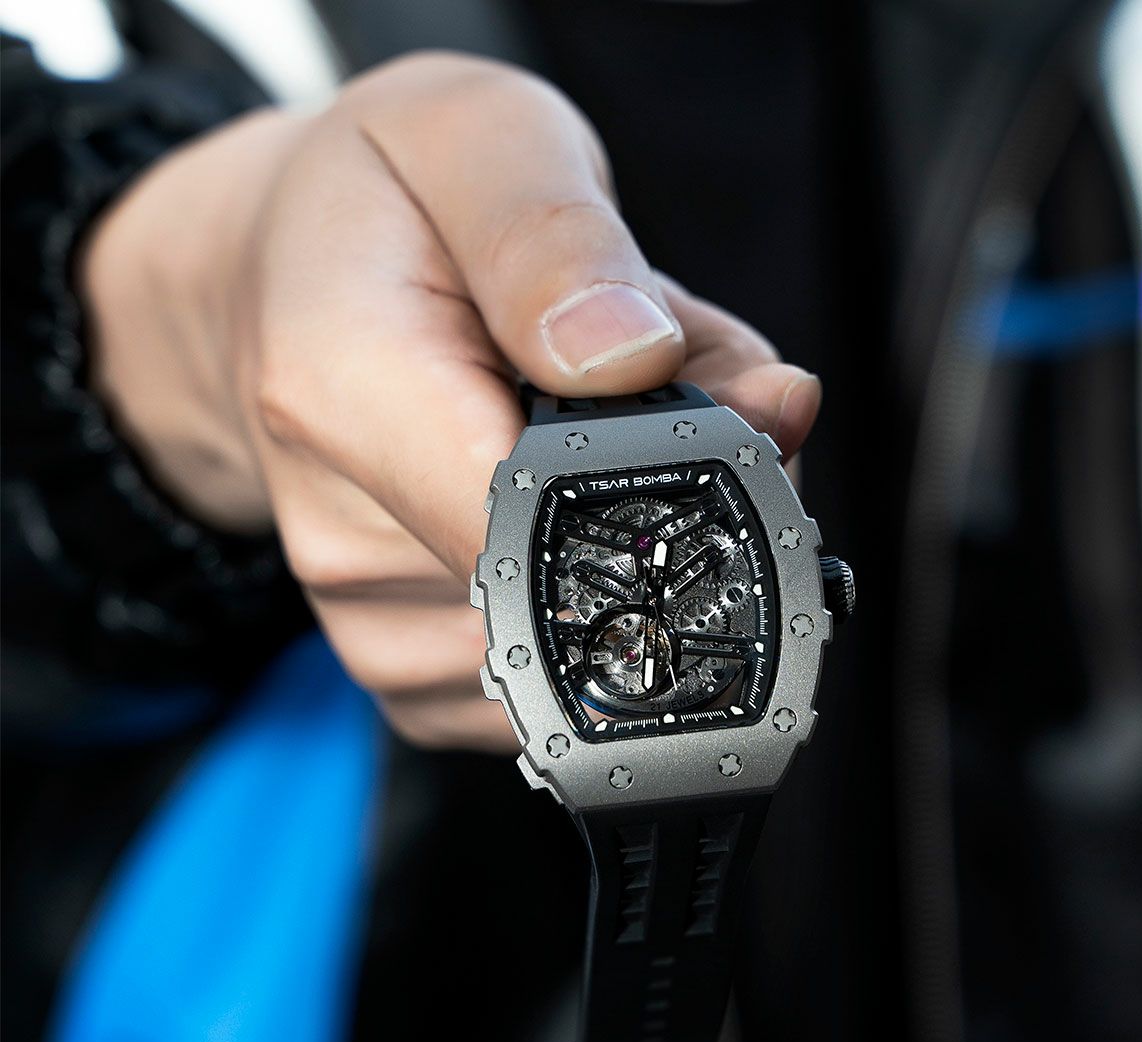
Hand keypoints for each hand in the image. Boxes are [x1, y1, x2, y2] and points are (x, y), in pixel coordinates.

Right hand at [82, 52, 820, 751]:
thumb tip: (643, 359)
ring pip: (588, 636)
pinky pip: (558, 672)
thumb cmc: (380, 206)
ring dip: (638, 545)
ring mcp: (370, 620)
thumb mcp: (474, 138)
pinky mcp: (406, 669)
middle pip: (585, 587)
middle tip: (667, 396)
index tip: (733, 424)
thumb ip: (557, 241)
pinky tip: (558, 508)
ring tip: (586, 436)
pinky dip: (594, 595)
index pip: (537, 517)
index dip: (674, 489)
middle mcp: (343, 536)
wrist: (276, 285)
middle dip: (680, 508)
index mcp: (344, 392)